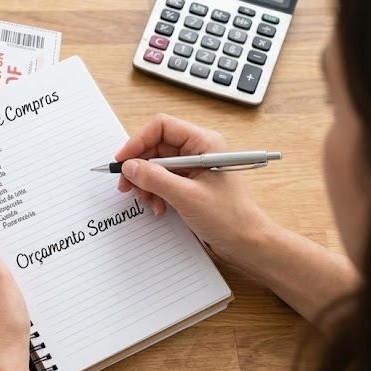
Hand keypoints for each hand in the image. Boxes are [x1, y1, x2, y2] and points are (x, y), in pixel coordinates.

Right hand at [115, 113, 276, 267]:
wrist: (246, 243)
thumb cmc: (229, 218)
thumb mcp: (187, 196)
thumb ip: (155, 179)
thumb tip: (129, 166)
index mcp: (204, 143)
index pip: (162, 127)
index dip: (139, 141)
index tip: (123, 160)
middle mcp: (198, 151)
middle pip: (156, 147)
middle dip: (139, 167)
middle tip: (126, 185)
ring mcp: (194, 168)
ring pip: (156, 165)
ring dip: (146, 183)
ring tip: (146, 200)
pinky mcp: (190, 184)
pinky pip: (162, 181)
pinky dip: (154, 193)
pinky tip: (158, 207)